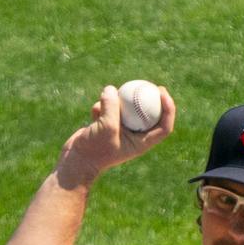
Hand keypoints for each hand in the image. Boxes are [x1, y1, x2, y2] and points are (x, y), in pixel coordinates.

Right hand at [55, 83, 176, 188]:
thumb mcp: (106, 127)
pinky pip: (108, 108)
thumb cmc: (94, 150)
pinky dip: (101, 107)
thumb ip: (111, 107)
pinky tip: (93, 112)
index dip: (168, 109)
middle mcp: (133, 136)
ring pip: (125, 108)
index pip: (164, 127)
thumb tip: (111, 89)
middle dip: (148, 98)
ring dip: (115, 102)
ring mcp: (120, 129)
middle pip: (148, 114)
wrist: (75, 161)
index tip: (162, 92)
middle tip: (147, 84)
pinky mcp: (106, 124)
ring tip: (105, 102)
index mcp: (142, 143)